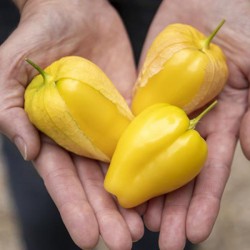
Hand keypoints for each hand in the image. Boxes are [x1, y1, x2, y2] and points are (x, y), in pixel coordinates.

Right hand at [0, 0, 143, 248]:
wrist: (73, 11)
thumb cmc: (37, 36)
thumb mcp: (11, 70)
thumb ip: (11, 111)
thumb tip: (30, 151)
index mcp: (53, 134)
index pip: (63, 179)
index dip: (73, 208)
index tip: (88, 239)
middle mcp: (82, 136)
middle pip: (95, 182)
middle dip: (108, 214)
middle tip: (124, 243)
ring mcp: (109, 124)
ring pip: (121, 168)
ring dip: (133, 198)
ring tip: (144, 227)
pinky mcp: (130, 109)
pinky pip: (142, 138)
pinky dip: (151, 163)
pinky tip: (162, 187)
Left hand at [139, 0, 249, 248]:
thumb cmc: (242, 19)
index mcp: (222, 118)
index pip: (209, 171)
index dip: (202, 203)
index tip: (192, 234)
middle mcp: (190, 121)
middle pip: (178, 173)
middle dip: (170, 207)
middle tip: (157, 239)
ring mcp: (163, 110)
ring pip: (150, 156)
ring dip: (144, 188)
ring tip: (134, 220)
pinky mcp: (141, 96)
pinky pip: (129, 128)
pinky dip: (124, 154)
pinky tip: (116, 178)